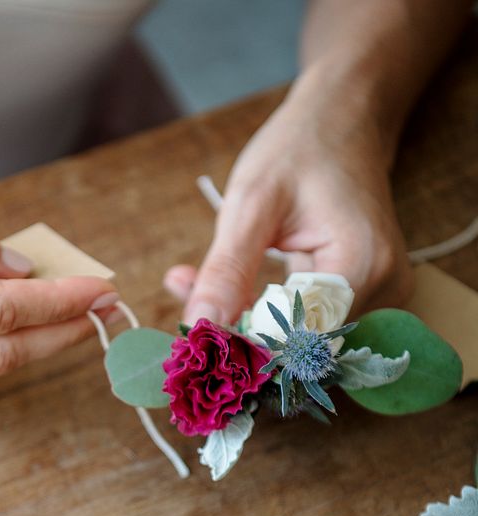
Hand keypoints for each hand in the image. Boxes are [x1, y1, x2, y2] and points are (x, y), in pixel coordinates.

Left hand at [165, 75, 413, 325]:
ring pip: (299, 338)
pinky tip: (232, 287)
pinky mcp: (363, 298)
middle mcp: (383, 291)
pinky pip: (307, 324)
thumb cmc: (300, 148)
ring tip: (200, 282)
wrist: (343, 120)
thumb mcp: (252, 202)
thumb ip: (228, 269)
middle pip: (299, 344)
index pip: (297, 338)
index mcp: (362, 265)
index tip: (192, 331)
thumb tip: (199, 327)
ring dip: (247, 321)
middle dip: (239, 329)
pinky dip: (264, 313)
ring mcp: (379, 297)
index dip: (243, 342)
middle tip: (185, 292)